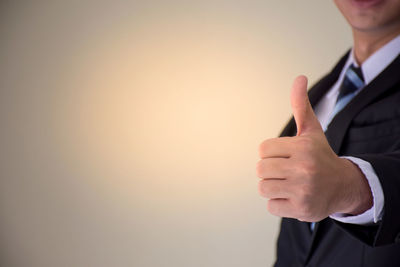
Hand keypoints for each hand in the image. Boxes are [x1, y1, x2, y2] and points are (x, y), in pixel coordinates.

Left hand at [257, 76, 371, 221]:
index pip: (262, 150)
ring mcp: (303, 190)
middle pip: (260, 169)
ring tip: (288, 184)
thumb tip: (299, 77)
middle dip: (270, 170)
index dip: (270, 153)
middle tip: (286, 171)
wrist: (343, 186)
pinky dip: (278, 203)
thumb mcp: (312, 130)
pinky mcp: (301, 209)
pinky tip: (293, 197)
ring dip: (272, 187)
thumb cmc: (320, 156)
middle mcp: (304, 168)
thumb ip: (301, 105)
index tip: (285, 156)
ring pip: (263, 187)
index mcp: (302, 147)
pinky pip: (271, 205)